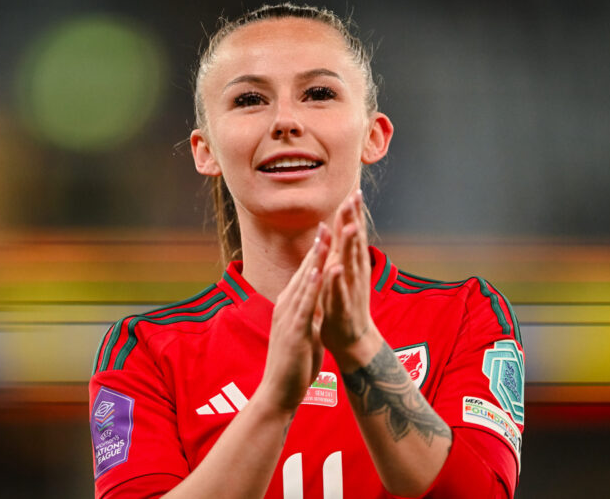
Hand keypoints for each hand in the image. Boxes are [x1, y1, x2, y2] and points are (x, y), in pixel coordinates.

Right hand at [257, 224, 329, 412]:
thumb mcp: (304, 330)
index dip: (319, 249)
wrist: (278, 392)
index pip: (307, 271)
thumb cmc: (293, 363)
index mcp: (292, 305)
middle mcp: (287, 305)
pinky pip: (305, 305)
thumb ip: (309, 312)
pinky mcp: (294, 331)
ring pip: (304, 281)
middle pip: (305, 269)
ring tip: (327, 234)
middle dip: (319, 244)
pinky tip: (319, 270)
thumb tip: (319, 299)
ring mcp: (289, 317)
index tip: (330, 226)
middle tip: (330, 217)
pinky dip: (312, 286)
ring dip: (315, 257)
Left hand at [320, 190, 379, 369]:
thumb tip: (345, 227)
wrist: (352, 338)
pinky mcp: (342, 307)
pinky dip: (337, 280)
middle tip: (355, 196)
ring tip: (350, 227)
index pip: (352, 234)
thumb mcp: (343, 272)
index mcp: (351, 264)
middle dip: (354, 219)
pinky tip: (335, 269)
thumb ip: (343, 251)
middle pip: (354, 242)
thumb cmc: (345, 302)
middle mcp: (354, 273)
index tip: (354, 190)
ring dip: (350, 246)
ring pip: (350, 264)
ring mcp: (350, 289)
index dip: (353, 213)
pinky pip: (339, 292)